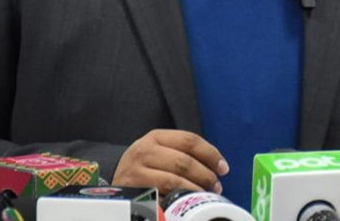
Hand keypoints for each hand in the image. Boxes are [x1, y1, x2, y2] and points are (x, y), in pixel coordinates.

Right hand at [112, 129, 228, 196]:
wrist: (116, 180)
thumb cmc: (146, 166)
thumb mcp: (160, 151)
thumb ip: (183, 153)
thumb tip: (218, 167)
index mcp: (155, 137)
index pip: (190, 140)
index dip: (211, 154)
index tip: (223, 168)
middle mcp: (144, 151)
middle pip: (184, 162)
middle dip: (205, 176)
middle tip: (216, 186)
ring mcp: (136, 171)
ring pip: (175, 181)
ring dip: (195, 190)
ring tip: (204, 195)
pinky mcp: (133, 191)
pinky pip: (162, 197)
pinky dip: (177, 201)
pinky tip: (184, 202)